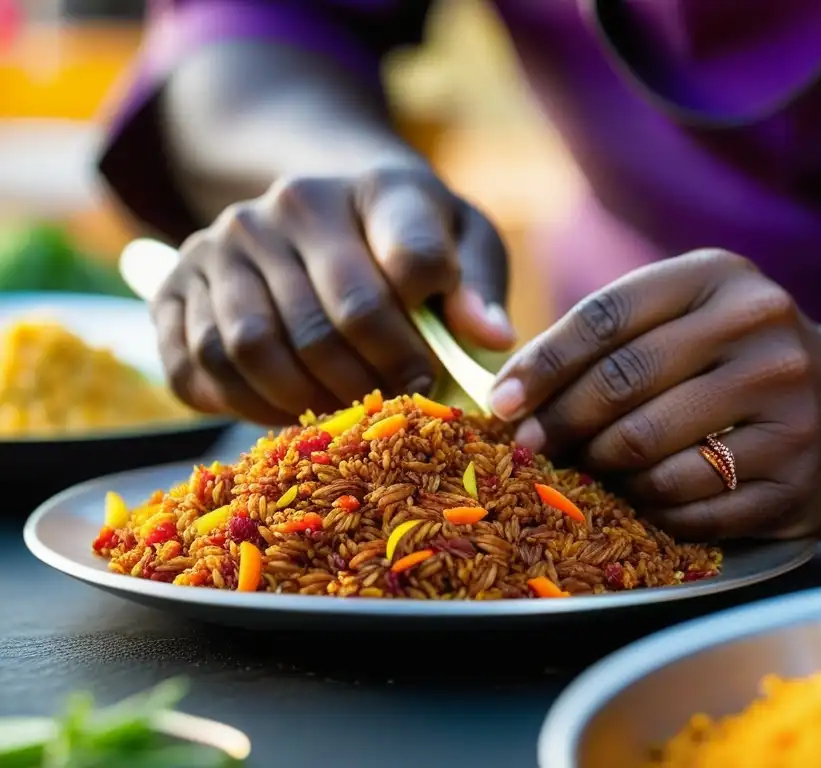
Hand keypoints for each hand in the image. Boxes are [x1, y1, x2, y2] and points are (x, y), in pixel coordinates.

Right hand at [152, 168, 514, 423]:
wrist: (320, 207)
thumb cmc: (403, 235)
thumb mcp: (461, 240)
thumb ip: (479, 284)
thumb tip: (491, 339)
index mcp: (373, 188)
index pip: (409, 264)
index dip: (421, 341)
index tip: (432, 378)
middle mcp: (284, 206)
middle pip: (326, 324)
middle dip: (367, 386)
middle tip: (389, 415)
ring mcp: (220, 243)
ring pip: (251, 348)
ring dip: (301, 401)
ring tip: (340, 416)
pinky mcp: (174, 285)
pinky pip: (197, 366)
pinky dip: (240, 404)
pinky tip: (284, 409)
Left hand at [489, 249, 820, 539]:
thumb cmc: (748, 358)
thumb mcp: (697, 314)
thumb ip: (616, 338)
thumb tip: (515, 393)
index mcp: (721, 279)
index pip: (605, 317)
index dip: (542, 364)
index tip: (500, 403)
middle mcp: (761, 331)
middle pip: (621, 386)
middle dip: (558, 425)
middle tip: (529, 450)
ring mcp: (788, 407)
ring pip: (648, 453)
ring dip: (601, 473)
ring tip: (588, 473)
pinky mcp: (800, 478)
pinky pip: (690, 505)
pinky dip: (648, 509)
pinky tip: (640, 500)